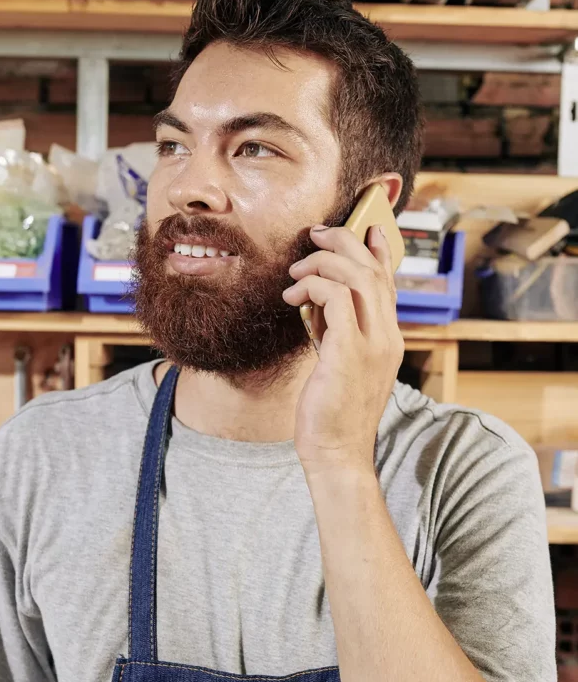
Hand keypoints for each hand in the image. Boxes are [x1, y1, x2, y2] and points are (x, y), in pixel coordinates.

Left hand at [283, 224, 403, 478]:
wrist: (337, 453)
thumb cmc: (332, 414)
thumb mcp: (339, 365)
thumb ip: (336, 333)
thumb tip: (317, 304)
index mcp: (389, 340)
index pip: (388, 283)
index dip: (376, 250)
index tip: (363, 228)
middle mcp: (387, 337)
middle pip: (373, 270)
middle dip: (343, 243)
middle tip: (315, 236)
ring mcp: (373, 344)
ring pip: (357, 277)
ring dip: (323, 262)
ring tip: (296, 271)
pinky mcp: (349, 352)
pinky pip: (336, 298)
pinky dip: (314, 286)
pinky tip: (293, 296)